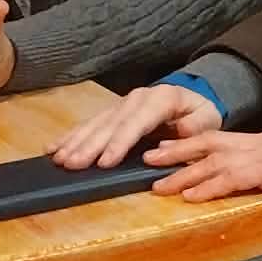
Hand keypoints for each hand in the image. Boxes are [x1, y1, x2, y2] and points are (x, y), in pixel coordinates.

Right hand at [51, 82, 225, 170]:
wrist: (192, 96)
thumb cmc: (199, 112)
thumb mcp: (208, 118)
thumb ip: (196, 126)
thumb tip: (179, 132)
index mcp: (160, 99)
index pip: (137, 123)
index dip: (119, 142)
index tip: (105, 162)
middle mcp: (136, 99)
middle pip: (111, 124)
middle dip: (90, 145)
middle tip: (72, 164)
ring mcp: (121, 104)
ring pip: (95, 123)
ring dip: (76, 141)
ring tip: (59, 158)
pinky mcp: (112, 112)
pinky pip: (89, 123)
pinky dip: (71, 136)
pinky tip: (54, 148)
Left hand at [145, 127, 261, 211]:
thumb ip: (252, 181)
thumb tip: (219, 193)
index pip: (219, 139)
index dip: (188, 145)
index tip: (161, 151)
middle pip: (212, 142)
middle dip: (177, 150)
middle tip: (149, 159)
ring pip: (219, 160)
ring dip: (186, 174)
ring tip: (161, 186)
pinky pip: (235, 177)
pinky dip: (211, 187)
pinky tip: (193, 197)